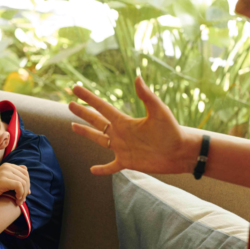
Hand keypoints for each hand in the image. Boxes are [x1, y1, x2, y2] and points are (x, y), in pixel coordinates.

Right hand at [0, 163, 29, 205]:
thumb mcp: (4, 183)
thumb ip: (15, 182)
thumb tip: (30, 189)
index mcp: (8, 166)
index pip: (25, 172)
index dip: (27, 183)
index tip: (24, 194)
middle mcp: (7, 167)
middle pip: (26, 177)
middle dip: (26, 190)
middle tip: (21, 200)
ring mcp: (4, 172)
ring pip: (23, 182)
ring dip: (23, 194)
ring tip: (18, 201)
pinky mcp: (2, 180)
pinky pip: (19, 186)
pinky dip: (20, 194)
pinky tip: (16, 200)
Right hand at [70, 77, 199, 175]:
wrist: (180, 152)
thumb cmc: (172, 130)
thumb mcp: (159, 111)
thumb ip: (147, 96)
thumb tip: (137, 78)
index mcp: (125, 121)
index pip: (102, 107)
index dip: (88, 97)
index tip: (76, 88)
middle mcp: (121, 133)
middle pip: (96, 121)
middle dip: (83, 113)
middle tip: (69, 104)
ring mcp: (122, 148)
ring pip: (99, 139)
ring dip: (86, 133)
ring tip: (73, 127)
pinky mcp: (127, 162)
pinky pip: (111, 166)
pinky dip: (102, 169)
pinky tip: (92, 170)